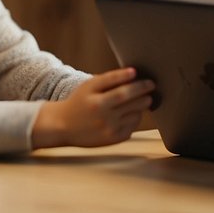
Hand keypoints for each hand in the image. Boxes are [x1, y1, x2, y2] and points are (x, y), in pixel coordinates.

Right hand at [32, 68, 153, 148]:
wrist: (64, 126)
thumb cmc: (80, 102)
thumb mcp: (89, 86)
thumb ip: (110, 78)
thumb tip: (133, 72)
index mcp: (97, 102)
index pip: (122, 91)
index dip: (135, 83)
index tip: (140, 74)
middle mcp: (103, 117)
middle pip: (132, 103)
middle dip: (144, 93)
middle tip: (150, 85)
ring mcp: (109, 130)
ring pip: (136, 115)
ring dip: (142, 105)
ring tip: (142, 99)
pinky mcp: (113, 140)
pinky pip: (132, 127)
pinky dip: (135, 118)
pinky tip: (130, 113)